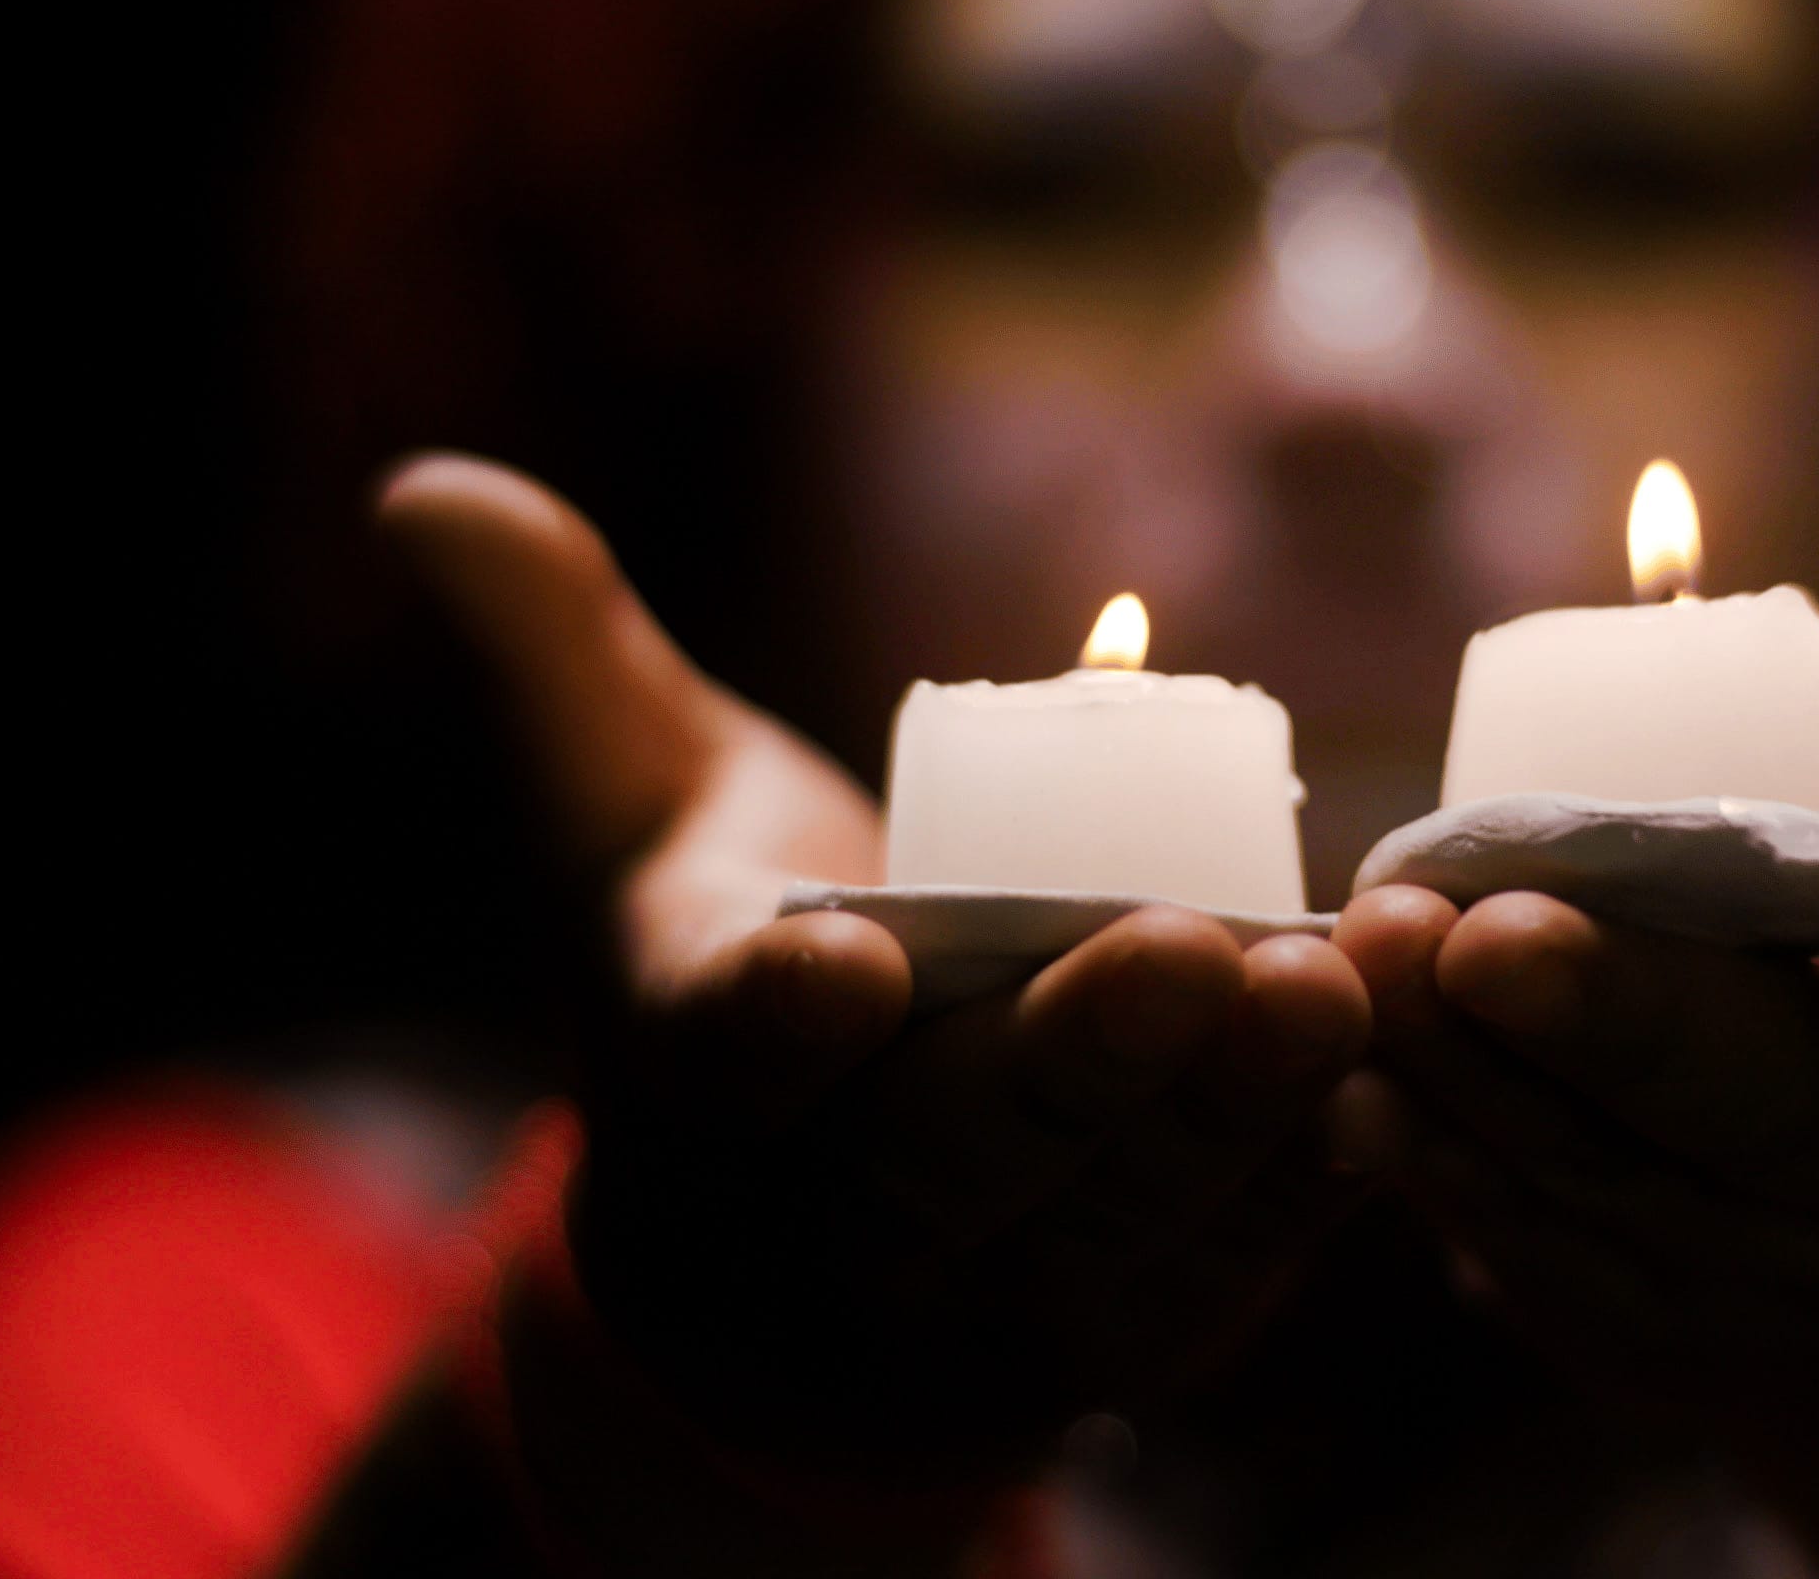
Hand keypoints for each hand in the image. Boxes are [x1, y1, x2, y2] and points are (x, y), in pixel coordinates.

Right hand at [377, 454, 1376, 1489]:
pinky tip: (1394, 1069)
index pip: (707, 1060)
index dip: (768, 1021)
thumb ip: (552, 650)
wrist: (806, 1224)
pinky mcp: (1124, 1332)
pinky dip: (1310, 1186)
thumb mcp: (625, 804)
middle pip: (938, 1163)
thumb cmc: (727, 949)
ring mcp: (980, 1303)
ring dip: (1223, 1121)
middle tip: (1177, 950)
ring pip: (1104, 1231)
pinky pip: (1222, 1278)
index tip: (836, 960)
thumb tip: (424, 486)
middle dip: (1060, 1068)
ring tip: (1328, 987)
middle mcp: (819, 1222)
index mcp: (684, 1082)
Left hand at [1335, 444, 1818, 1574]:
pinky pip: (1539, 1265)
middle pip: (1770, 1112)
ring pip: (1618, 1187)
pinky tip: (1355, 1070)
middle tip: (1481, 925)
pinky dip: (1445, 1175)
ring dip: (1483, 1084)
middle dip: (1625, 1026)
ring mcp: (1791, 1289)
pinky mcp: (1666, 1348)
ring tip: (1374, 955)